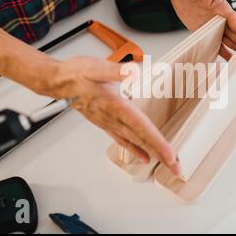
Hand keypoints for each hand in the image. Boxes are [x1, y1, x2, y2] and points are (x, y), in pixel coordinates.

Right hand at [50, 56, 180, 174]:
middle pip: (142, 140)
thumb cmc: (77, 74)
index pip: (142, 128)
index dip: (158, 143)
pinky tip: (142, 155)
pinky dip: (134, 149)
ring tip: (166, 164)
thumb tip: (135, 71)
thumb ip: (117, 70)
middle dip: (160, 155)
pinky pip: (122, 139)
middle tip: (176, 168)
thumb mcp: (97, 67)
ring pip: (134, 142)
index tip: (171, 156)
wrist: (59, 81)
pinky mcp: (105, 122)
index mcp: (116, 106)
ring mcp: (109, 122)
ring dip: (151, 154)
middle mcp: (113, 118)